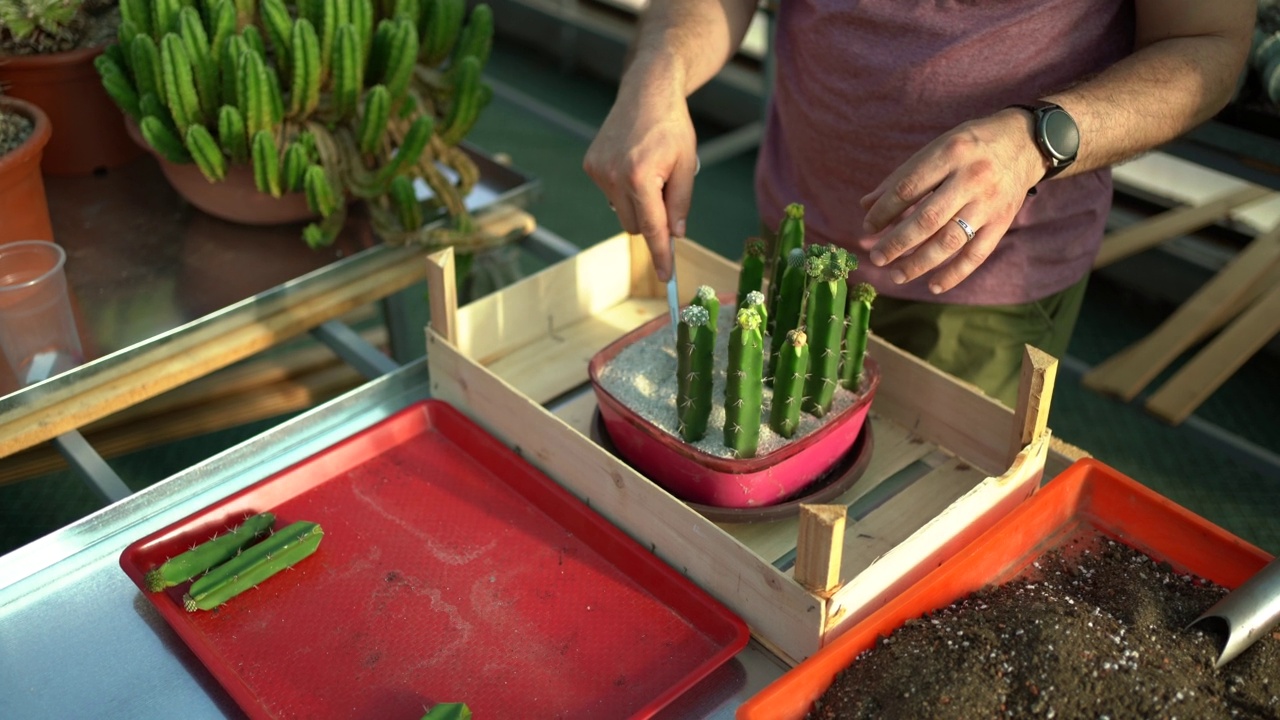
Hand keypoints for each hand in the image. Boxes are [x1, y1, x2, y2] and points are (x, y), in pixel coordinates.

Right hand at [583, 77, 697, 281]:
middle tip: (667, 191)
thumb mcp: (687, 166)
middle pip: (635, 225)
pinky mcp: (591, 166)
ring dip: (638, 203)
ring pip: (622, 212)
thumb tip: (674, 235)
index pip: (652, 229)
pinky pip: (611, 195)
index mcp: (640, 177)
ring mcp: (598, 171)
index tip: (666, 277)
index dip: (661, 255)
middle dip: (652, 219)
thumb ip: (680, 204)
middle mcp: (613, 177)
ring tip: (649, 170)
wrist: (646, 92)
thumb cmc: (672, 127)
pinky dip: (625, 189)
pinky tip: (633, 163)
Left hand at [860, 109, 1047, 293]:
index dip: (883, 212)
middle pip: (927, 219)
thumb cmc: (971, 145)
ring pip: (949, 240)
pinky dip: (954, 273)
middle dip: (897, 242)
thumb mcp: (937, 147)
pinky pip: (976, 254)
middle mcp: (971, 178)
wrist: (1026, 142)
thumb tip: (866, 205)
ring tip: (896, 275)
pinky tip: (933, 285)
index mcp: (950, 153)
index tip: (867, 227)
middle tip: (876, 257)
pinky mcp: (1002, 221)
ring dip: (919, 262)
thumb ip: (902, 177)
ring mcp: (989, 203)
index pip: (908, 189)